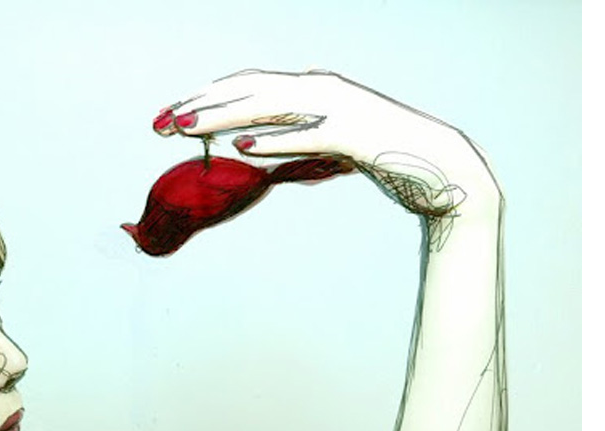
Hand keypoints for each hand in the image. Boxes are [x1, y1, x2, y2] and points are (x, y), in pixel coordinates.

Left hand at [153, 70, 498, 218]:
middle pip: (250, 90)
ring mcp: (340, 109)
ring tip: (185, 127)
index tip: (169, 113)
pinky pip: (308, 136)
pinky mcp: (356, 136)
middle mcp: (323, 89)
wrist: (445, 171)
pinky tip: (243, 148)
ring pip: (269, 106)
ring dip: (223, 116)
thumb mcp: (329, 146)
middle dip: (202, 104)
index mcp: (314, 88)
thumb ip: (293, 137)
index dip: (207, 96)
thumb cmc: (386, 158)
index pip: (249, 85)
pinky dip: (274, 141)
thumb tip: (254, 140)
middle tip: (160, 122)